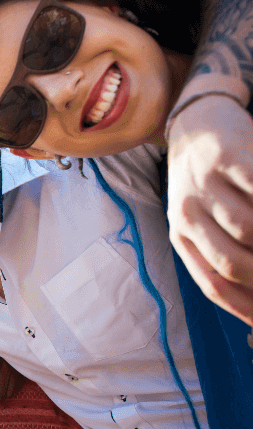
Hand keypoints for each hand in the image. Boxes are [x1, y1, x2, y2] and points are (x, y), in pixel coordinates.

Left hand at [167, 96, 252, 324]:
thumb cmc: (209, 181)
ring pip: (250, 227)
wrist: (196, 122)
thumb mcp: (204, 218)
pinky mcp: (227, 154)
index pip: (215, 285)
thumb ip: (222, 251)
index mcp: (182, 237)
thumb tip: (252, 303)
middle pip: (233, 263)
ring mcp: (205, 185)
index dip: (249, 306)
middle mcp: (187, 214)